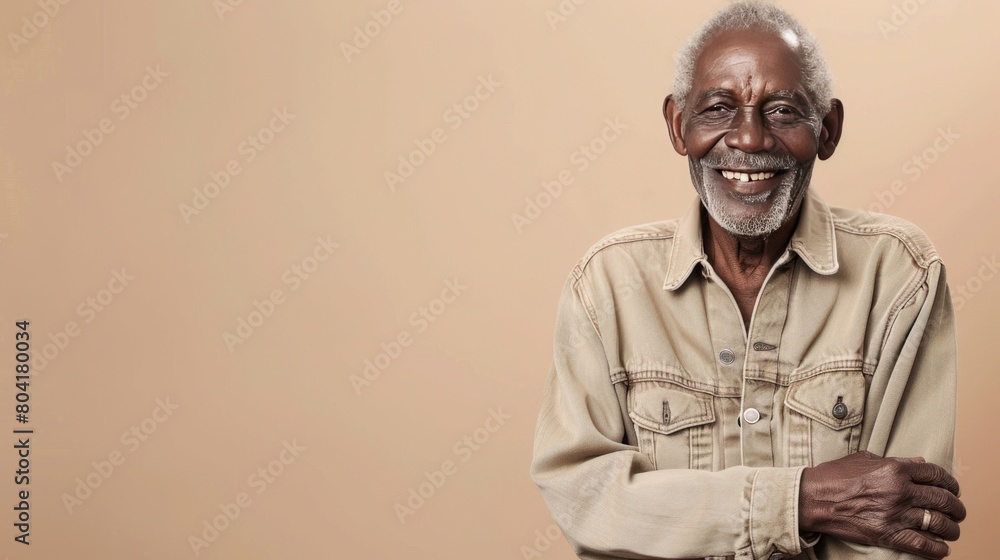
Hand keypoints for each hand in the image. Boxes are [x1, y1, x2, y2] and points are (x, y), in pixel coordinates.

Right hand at [799, 451, 965, 558]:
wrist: (812, 498)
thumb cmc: (834, 476)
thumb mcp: (865, 459)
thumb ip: (894, 461)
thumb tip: (919, 464)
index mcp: (895, 469)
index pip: (936, 474)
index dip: (950, 482)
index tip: (952, 488)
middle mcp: (899, 490)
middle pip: (943, 499)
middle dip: (956, 507)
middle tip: (958, 511)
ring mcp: (895, 513)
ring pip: (939, 523)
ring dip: (951, 529)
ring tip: (952, 530)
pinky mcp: (887, 533)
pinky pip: (923, 545)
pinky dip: (937, 549)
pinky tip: (941, 548)